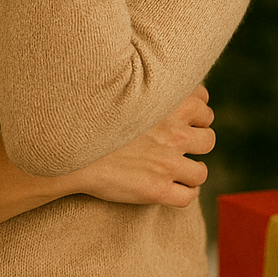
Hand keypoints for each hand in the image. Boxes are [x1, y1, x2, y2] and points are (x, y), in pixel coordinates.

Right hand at [61, 85, 215, 207]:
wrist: (68, 148)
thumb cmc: (89, 115)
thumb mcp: (120, 88)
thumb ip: (144, 87)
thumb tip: (152, 79)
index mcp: (168, 104)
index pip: (202, 103)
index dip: (195, 111)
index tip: (183, 116)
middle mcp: (174, 133)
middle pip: (208, 139)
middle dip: (197, 142)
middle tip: (178, 145)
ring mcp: (168, 164)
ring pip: (202, 172)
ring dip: (191, 171)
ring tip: (175, 169)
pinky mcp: (157, 190)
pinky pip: (188, 197)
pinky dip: (181, 194)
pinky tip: (168, 188)